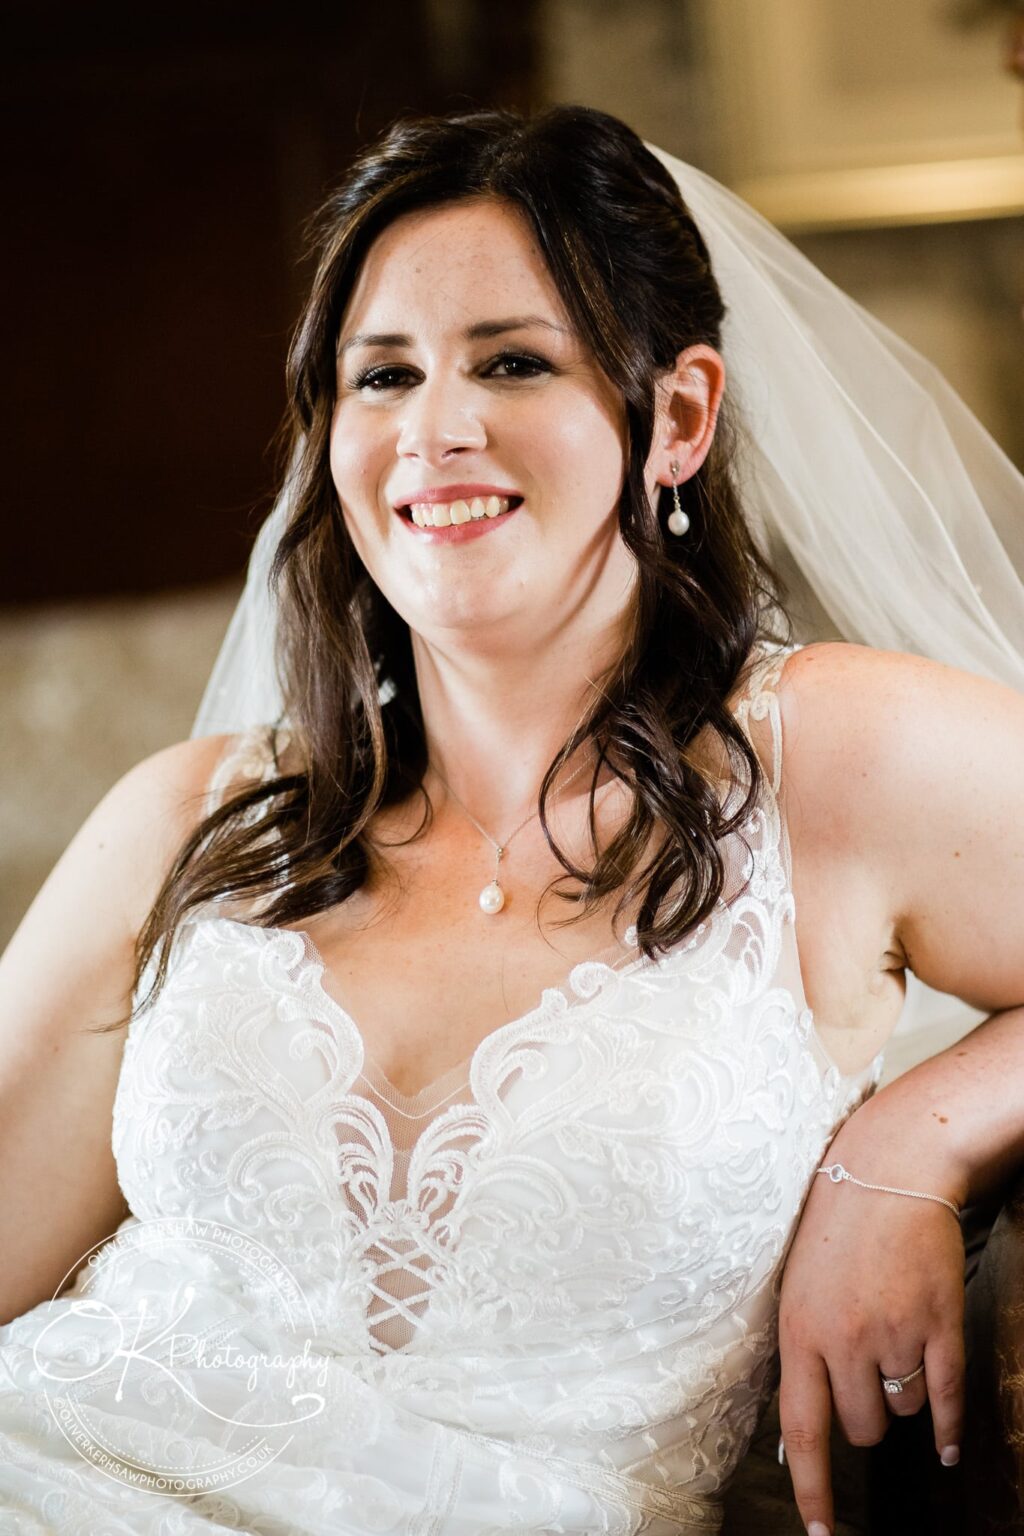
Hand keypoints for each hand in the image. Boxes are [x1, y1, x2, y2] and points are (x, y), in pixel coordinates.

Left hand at [778, 1113, 966, 1535]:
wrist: (887, 1171)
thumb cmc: (834, 1228)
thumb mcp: (796, 1287)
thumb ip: (802, 1350)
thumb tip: (805, 1422)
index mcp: (799, 1332)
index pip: (802, 1429)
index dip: (811, 1490)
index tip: (820, 1533)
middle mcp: (844, 1341)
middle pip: (860, 1427)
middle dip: (865, 1413)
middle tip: (867, 1366)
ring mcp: (895, 1334)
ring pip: (902, 1411)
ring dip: (901, 1393)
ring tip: (895, 1338)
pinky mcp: (939, 1324)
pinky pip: (945, 1397)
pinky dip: (948, 1426)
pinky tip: (948, 1445)